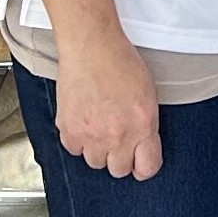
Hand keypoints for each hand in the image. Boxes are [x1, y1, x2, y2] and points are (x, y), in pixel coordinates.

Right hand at [52, 31, 163, 179]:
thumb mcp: (148, 95)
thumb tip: (143, 145)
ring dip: (98, 149)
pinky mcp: (69, 130)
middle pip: (119, 170)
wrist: (91, 47)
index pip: (147, 168)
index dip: (144, 166)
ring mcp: (91, 135)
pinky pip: (74, 150)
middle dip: (120, 158)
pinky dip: (78, 140)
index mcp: (143, 126)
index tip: (141, 161)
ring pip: (95, 163)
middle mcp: (117, 136)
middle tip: (118, 140)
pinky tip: (83, 123)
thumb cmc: (121, 62)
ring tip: (99, 127)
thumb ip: (146, 125)